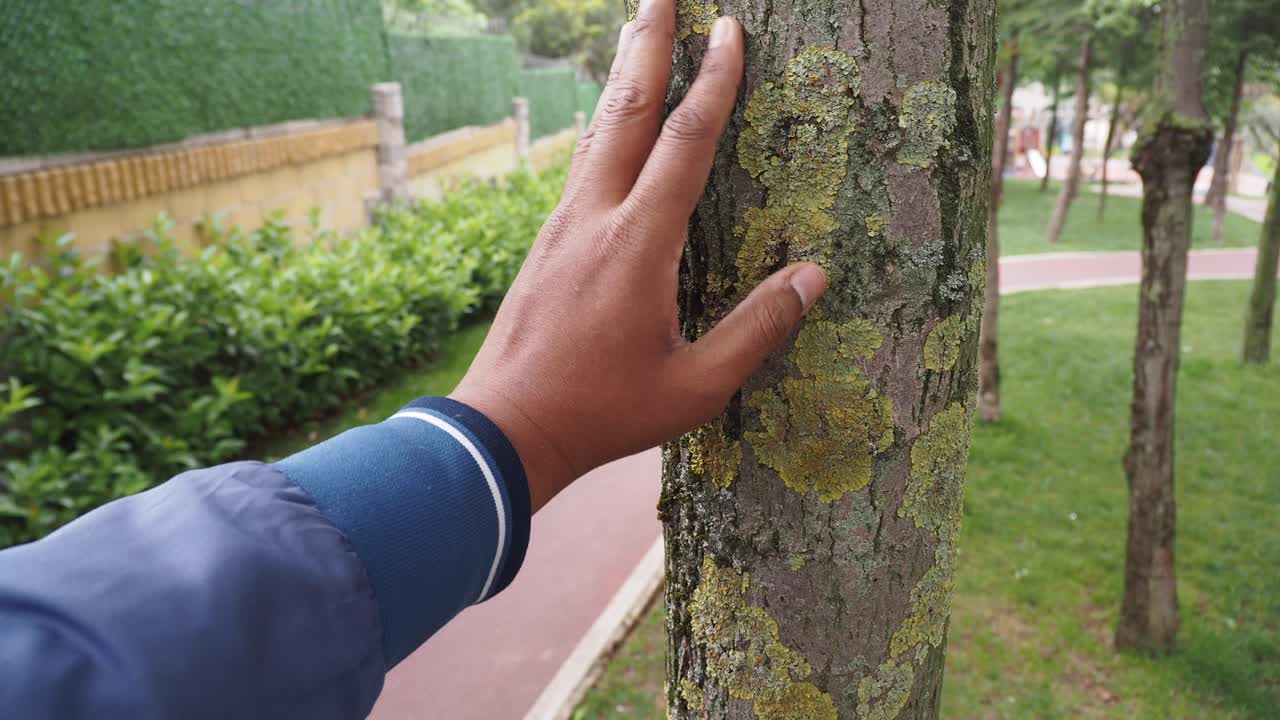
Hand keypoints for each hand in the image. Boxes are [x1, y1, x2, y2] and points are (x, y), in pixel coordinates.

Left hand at [450, 5, 826, 511]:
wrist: (504, 428)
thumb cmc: (603, 412)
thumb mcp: (695, 387)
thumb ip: (756, 330)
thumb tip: (814, 277)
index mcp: (637, 245)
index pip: (684, 145)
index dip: (713, 84)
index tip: (730, 31)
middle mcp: (594, 218)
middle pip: (625, 112)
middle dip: (647, 45)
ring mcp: (562, 226)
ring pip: (596, 133)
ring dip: (619, 75)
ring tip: (635, 29)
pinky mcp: (545, 242)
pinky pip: (581, 164)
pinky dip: (603, 126)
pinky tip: (608, 123)